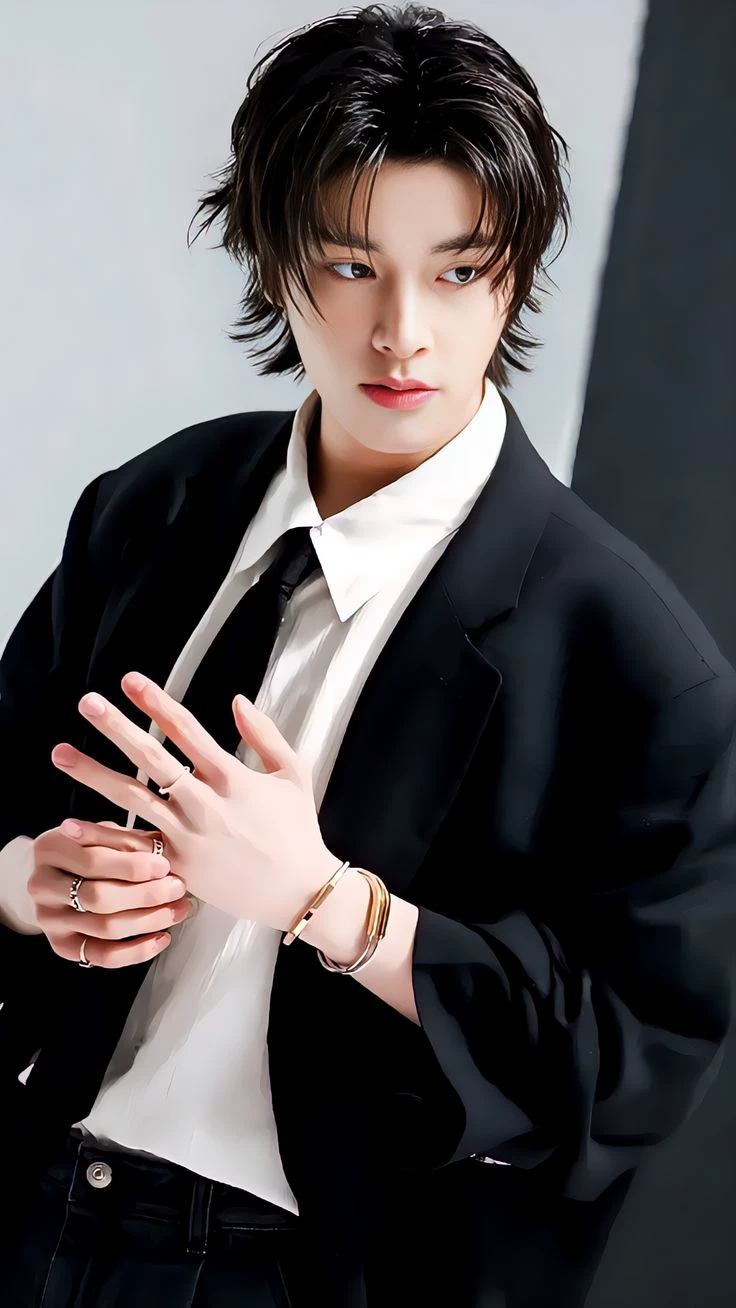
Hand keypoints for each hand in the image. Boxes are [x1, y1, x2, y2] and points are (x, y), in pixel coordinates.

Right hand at [28, 820, 192, 967]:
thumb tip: (163, 853)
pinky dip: (136, 951)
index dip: (133, 866)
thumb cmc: (90, 848)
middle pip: (98, 898)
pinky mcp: (62, 945)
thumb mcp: (105, 834)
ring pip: (104, 928)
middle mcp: (42, 885)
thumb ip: (128, 841)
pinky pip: (101, 955)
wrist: (61, 874)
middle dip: (145, 895)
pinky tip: (161, 938)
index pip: (94, 862)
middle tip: (177, 888)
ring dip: (149, 921)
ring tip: (178, 910)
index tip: (165, 865)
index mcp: (50, 849)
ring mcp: (49, 919)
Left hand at [50, 672, 340, 930]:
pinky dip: (101, 835)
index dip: (156, 703)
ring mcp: (187, 836)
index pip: (186, 730)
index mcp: (232, 777)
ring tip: (61, 752)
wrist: (298, 891)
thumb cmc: (297, 831)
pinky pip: (133, 847)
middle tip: (87, 702)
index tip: (130, 681)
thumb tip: (237, 700)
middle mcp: (205, 804)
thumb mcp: (294, 774)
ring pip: (131, 799)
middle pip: (151, 758)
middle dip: (116, 728)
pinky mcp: (178, 866)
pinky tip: (70, 820)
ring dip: (93, 774)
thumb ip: (265, 734)